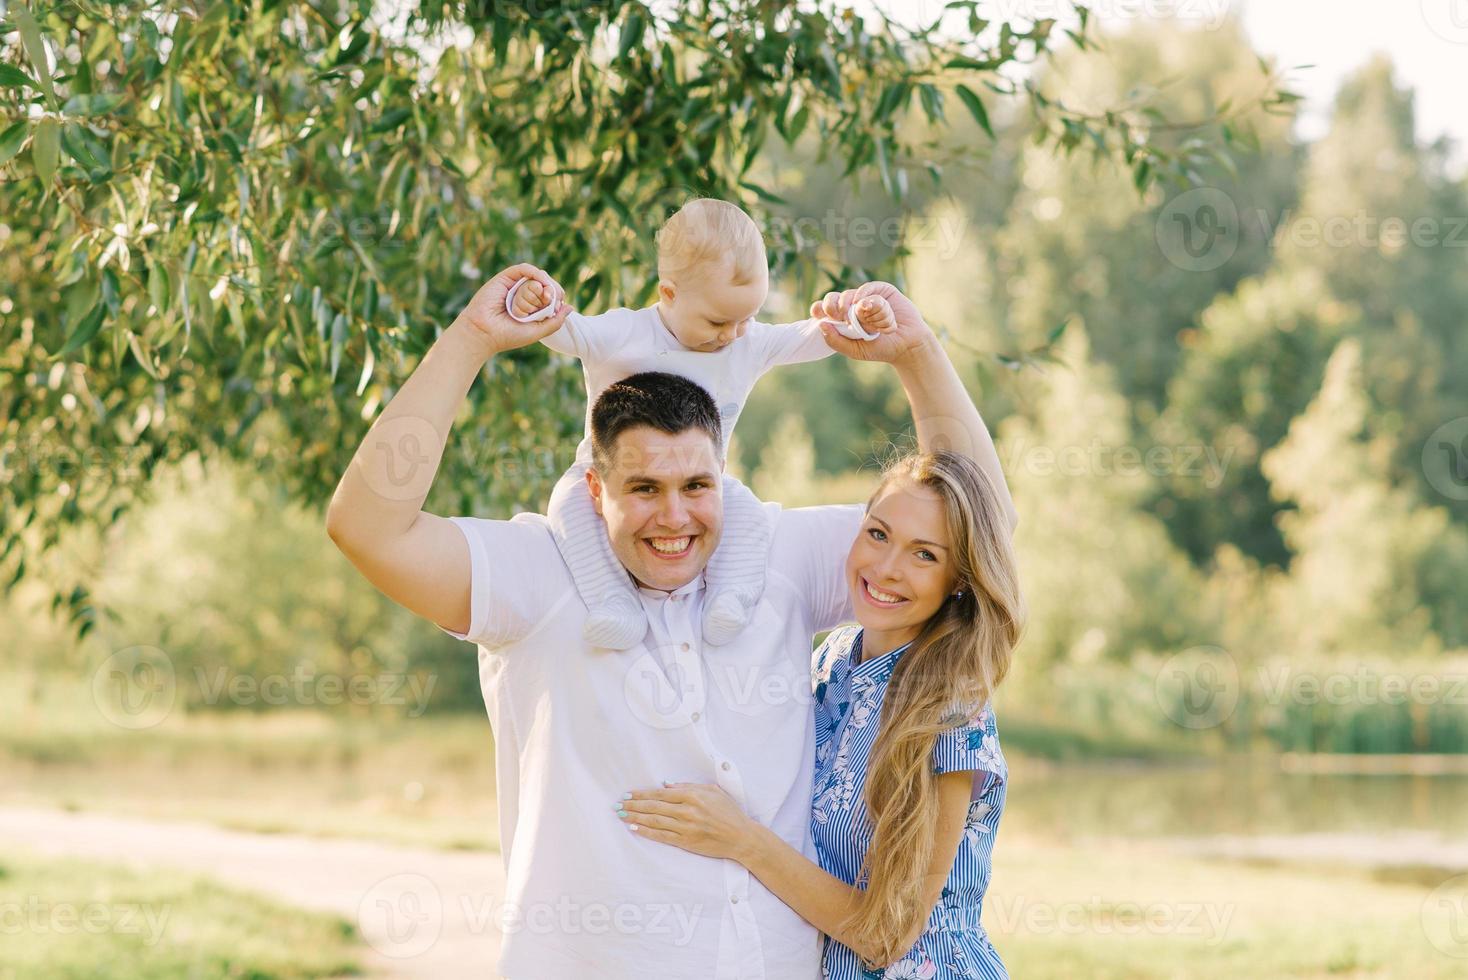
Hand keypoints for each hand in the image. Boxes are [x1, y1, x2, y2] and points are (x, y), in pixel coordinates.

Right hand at [457, 264, 573, 354]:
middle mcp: (524, 295)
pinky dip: (535, 272)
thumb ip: (555, 322)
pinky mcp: (505, 278)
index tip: (556, 306)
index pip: (551, 295)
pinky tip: (540, 282)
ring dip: (542, 285)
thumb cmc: (508, 335)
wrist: (484, 333)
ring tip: (542, 296)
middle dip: (552, 290)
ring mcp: (515, 285)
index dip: (557, 296)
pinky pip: (524, 268)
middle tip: (548, 300)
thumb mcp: (538, 331)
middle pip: (546, 284)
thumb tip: (571, 307)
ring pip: (537, 276)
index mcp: (532, 307)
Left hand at [617, 782, 758, 861]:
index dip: (642, 794)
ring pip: (655, 821)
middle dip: (634, 805)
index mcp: (693, 795)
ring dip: (635, 818)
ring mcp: (686, 827)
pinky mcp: (686, 842)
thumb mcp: (712, 791)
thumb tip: (666, 785)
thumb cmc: (729, 812)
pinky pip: (662, 836)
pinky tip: (635, 829)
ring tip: (621, 815)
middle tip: (618, 804)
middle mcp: (687, 811)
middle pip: (654, 807)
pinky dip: (646, 832)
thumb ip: (689, 786)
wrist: (741, 837)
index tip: (629, 793)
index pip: (661, 794)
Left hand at [810, 281, 937, 365]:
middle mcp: (851, 307)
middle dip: (831, 305)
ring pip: (850, 295)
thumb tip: (821, 324)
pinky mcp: (880, 290)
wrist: (907, 344)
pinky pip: (867, 288)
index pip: (822, 309)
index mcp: (842, 320)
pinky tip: (867, 307)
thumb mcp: (854, 350)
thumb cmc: (880, 348)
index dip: (819, 309)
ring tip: (868, 323)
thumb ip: (835, 341)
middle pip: (832, 297)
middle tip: (839, 316)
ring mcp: (865, 297)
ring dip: (856, 309)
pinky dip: (866, 297)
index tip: (822, 316)